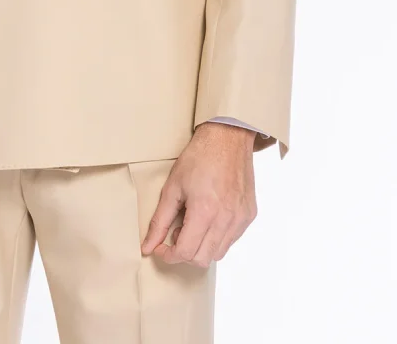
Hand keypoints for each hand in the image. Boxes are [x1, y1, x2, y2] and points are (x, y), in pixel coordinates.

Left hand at [140, 122, 257, 266]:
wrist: (227, 138)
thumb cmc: (199, 158)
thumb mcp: (173, 187)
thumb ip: (160, 220)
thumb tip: (147, 246)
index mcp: (205, 211)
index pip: (186, 252)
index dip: (169, 255)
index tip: (160, 248)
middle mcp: (226, 219)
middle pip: (202, 258)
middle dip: (184, 253)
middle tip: (176, 232)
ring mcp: (241, 219)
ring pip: (218, 253)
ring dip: (201, 247)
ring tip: (193, 224)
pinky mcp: (249, 215)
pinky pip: (231, 240)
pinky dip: (217, 238)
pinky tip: (209, 219)